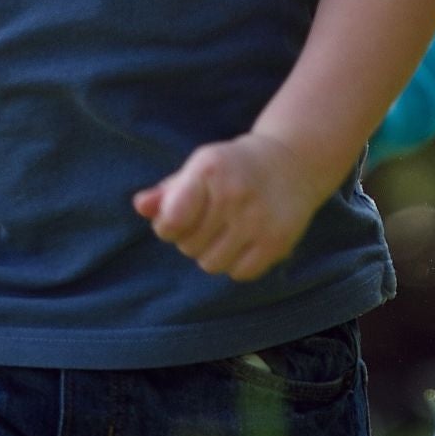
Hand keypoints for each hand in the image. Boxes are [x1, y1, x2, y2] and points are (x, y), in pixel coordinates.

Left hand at [133, 133, 323, 281]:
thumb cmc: (235, 167)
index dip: (167, 225)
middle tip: (210, 220)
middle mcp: (233, 194)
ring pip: (211, 264)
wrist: (294, 162)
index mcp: (209, 169)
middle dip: (191, 238)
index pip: (170, 220)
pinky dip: (236, 263)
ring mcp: (257, 219)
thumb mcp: (201, 167)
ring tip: (225, 232)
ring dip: (212, 253)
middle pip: (188, 246)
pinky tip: (244, 241)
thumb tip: (140, 206)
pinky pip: (239, 273)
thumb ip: (168, 191)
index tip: (178, 217)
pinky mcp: (276, 241)